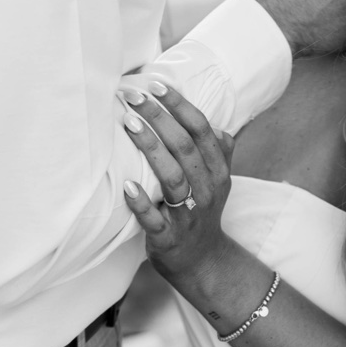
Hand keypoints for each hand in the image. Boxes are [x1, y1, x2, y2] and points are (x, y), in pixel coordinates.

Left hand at [119, 79, 235, 286]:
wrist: (203, 262)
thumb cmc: (202, 212)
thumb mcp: (218, 179)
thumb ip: (216, 149)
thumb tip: (208, 117)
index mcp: (218, 170)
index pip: (201, 129)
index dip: (179, 105)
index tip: (156, 84)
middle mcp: (207, 188)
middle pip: (185, 146)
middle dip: (158, 117)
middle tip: (132, 96)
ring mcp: (190, 213)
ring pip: (172, 176)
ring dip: (150, 148)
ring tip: (128, 123)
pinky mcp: (169, 237)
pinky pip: (156, 218)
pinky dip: (142, 202)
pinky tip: (127, 186)